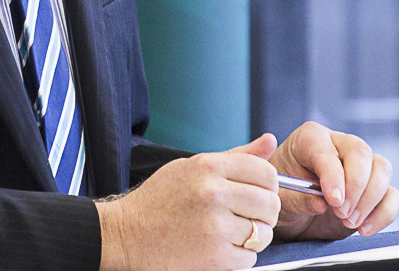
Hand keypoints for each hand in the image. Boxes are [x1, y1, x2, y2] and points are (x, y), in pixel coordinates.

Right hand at [97, 134, 280, 270]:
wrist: (128, 233)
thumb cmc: (159, 199)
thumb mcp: (190, 167)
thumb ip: (234, 157)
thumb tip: (269, 141)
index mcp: (206, 166)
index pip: (265, 171)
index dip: (268, 184)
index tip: (258, 192)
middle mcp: (212, 193)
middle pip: (270, 203)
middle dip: (265, 213)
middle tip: (248, 216)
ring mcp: (215, 226)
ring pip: (264, 233)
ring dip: (253, 236)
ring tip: (230, 231)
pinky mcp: (216, 256)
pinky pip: (250, 257)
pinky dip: (240, 256)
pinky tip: (219, 246)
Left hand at [268, 121, 398, 240]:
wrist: (293, 215)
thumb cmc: (283, 197)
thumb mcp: (282, 199)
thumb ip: (299, 199)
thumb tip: (321, 203)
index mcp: (310, 138)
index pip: (327, 151)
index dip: (333, 176)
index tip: (333, 200)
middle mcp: (338, 144)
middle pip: (361, 152)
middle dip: (355, 186)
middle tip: (341, 212)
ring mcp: (360, 165)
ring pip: (382, 169)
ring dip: (369, 200)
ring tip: (347, 221)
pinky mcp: (375, 188)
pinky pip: (392, 194)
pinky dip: (383, 213)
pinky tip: (363, 228)